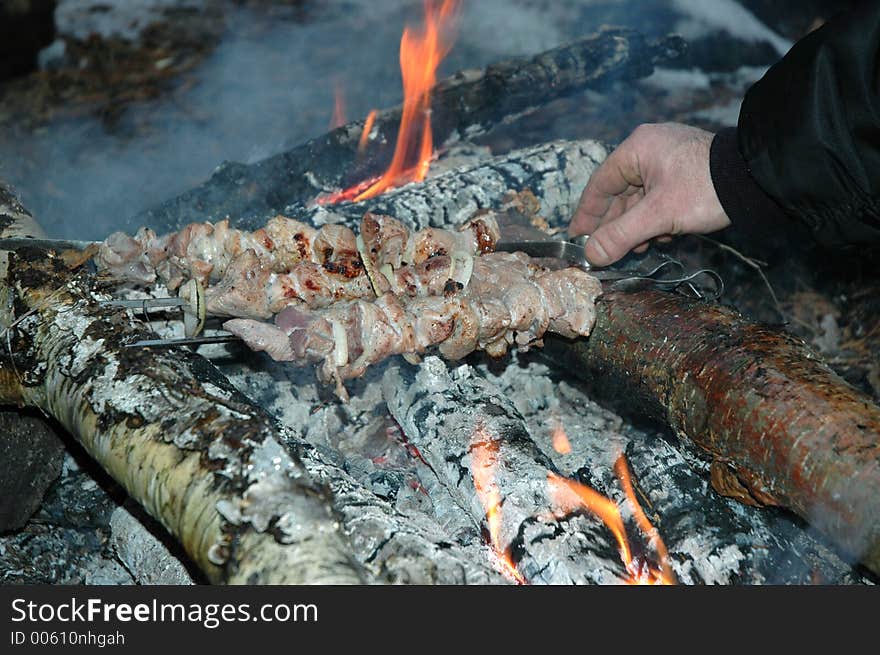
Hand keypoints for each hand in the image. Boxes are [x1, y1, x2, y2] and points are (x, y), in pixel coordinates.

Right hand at [569, 123, 730, 265]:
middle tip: (607, 251)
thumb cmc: (705, 189)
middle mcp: (650, 148)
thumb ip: (621, 235)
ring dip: (637, 226)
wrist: (758, 180)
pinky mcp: (685, 171)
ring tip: (639, 248)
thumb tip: (590, 255)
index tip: (576, 237)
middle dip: (616, 225)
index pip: (600, 184)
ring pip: (640, 198)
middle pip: (619, 193)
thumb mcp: (658, 215)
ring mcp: (669, 159)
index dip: (587, 214)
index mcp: (637, 148)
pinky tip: (661, 237)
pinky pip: (658, 197)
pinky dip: (655, 219)